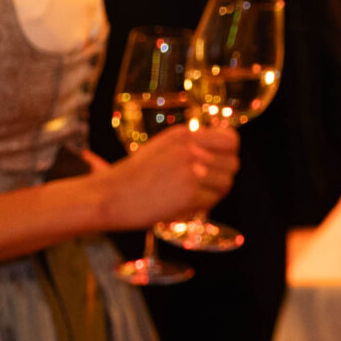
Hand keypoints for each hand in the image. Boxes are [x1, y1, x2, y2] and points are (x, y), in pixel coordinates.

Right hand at [99, 124, 240, 229]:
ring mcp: (191, 170)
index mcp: (184, 134)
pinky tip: (181, 205)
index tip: (218, 165)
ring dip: (213, 193)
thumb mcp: (162, 147)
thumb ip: (191, 145)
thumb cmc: (133, 176)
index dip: (229, 154)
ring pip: (226, 183)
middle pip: (233, 163)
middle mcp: (190, 148)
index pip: (231, 139)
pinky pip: (212, 200)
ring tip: (190, 195)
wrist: (107, 196)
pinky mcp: (189, 193)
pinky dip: (201, 206)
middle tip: (202, 186)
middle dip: (222, 176)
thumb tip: (226, 150)